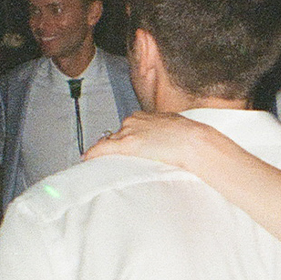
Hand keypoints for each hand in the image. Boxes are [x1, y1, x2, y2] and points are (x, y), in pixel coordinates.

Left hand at [83, 111, 222, 169]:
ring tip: (102, 163)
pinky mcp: (127, 144)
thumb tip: (163, 141)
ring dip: (106, 152)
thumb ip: (163, 132)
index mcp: (146, 116)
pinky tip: (86, 159)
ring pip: (110, 142)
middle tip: (116, 159)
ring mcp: (129, 132)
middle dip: (116, 146)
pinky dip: (94, 153)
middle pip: (117, 134)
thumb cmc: (190, 137)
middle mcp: (134, 121)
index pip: (128, 127)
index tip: (124, 146)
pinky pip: (103, 148)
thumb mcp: (174, 128)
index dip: (125, 138)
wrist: (193, 142)